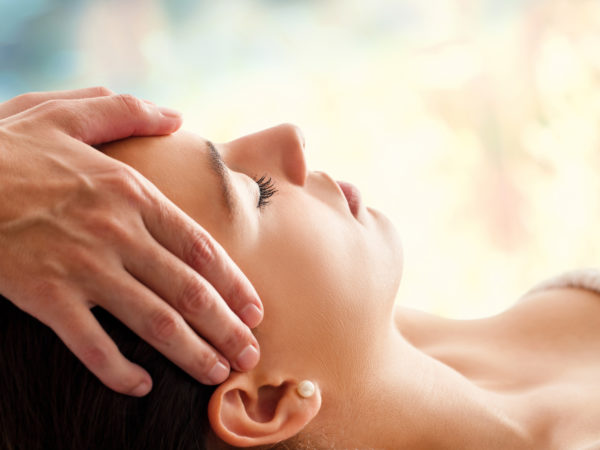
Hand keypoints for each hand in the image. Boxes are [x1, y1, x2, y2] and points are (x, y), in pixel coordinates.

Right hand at [0, 88, 262, 395]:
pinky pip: (91, 345)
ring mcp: (82, 268)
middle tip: (250, 355)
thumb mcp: (69, 114)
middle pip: (189, 291)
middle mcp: (117, 234)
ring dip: (191, 352)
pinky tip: (142, 386)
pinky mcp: (44, 297)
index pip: (201, 248)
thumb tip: (176, 116)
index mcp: (131, 194)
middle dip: (226, 328)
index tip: (256, 311)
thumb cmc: (8, 148)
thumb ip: (126, 112)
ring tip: (217, 373)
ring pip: (154, 321)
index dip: (235, 284)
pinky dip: (119, 370)